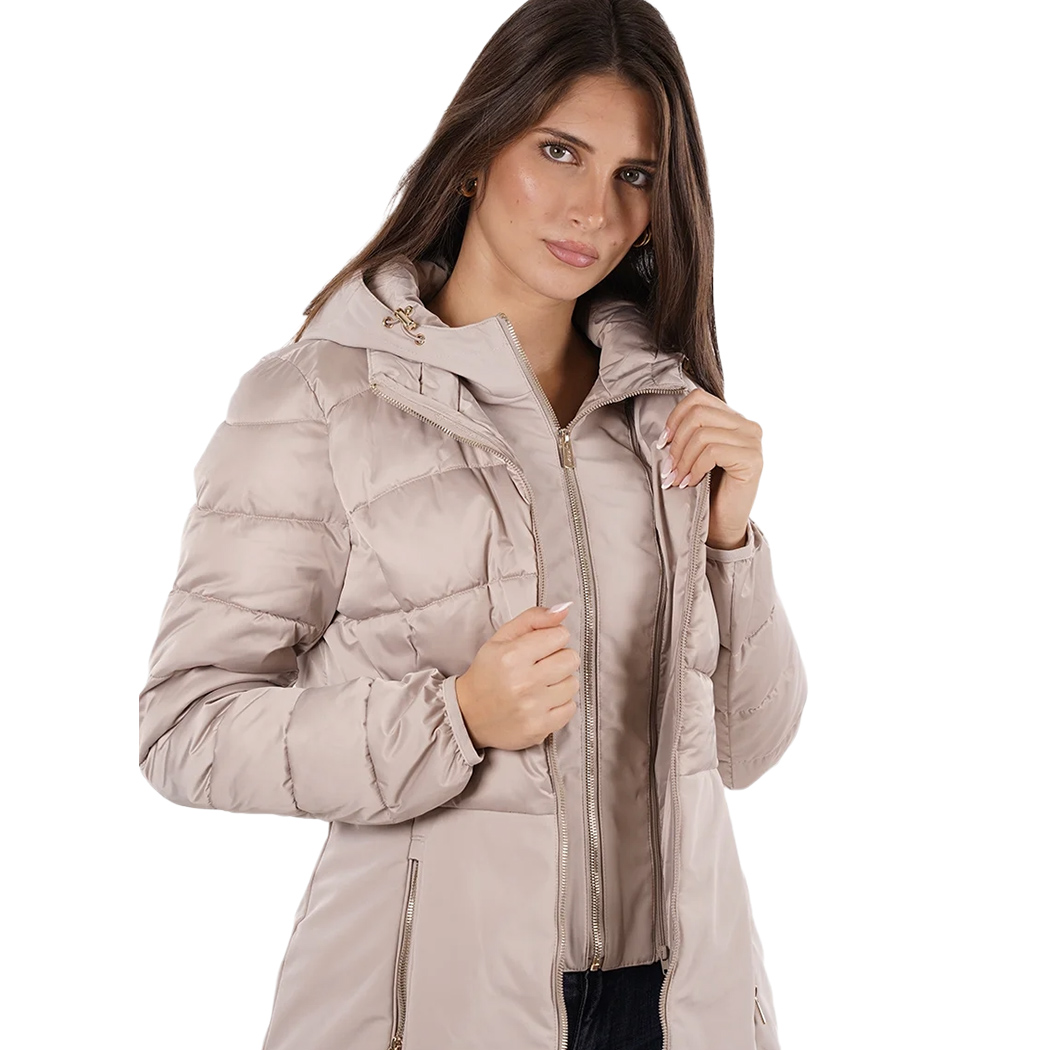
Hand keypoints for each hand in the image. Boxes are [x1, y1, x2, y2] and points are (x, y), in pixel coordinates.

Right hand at [455, 603, 579, 750]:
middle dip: (559, 659)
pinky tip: (542, 701)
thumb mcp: (502, 638)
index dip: (552, 638)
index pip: (560, 635)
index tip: (540, 647)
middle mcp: (523, 682)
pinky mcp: (539, 728)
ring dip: (560, 682)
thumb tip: (564, 609)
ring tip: (541, 685)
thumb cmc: (487, 672)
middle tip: (541, 666)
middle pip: (571, 659)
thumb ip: (533, 618)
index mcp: (512, 656)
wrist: (468, 714)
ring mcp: (532, 708)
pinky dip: (560, 704)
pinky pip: (570, 708)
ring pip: (573, 684)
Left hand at [656, 388, 761, 549]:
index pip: (698, 398)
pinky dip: (695, 468)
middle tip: (668, 467)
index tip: (663, 442)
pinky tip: (691, 483)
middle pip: (698, 413)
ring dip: (683, 459)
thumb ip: (690, 434)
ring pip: (703, 434)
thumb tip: (664, 431)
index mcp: (733, 419)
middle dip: (677, 442)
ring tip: (677, 478)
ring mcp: (753, 441)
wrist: (723, 525)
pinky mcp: (752, 459)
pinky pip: (713, 452)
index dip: (675, 417)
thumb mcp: (695, 455)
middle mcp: (748, 426)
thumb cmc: (707, 490)